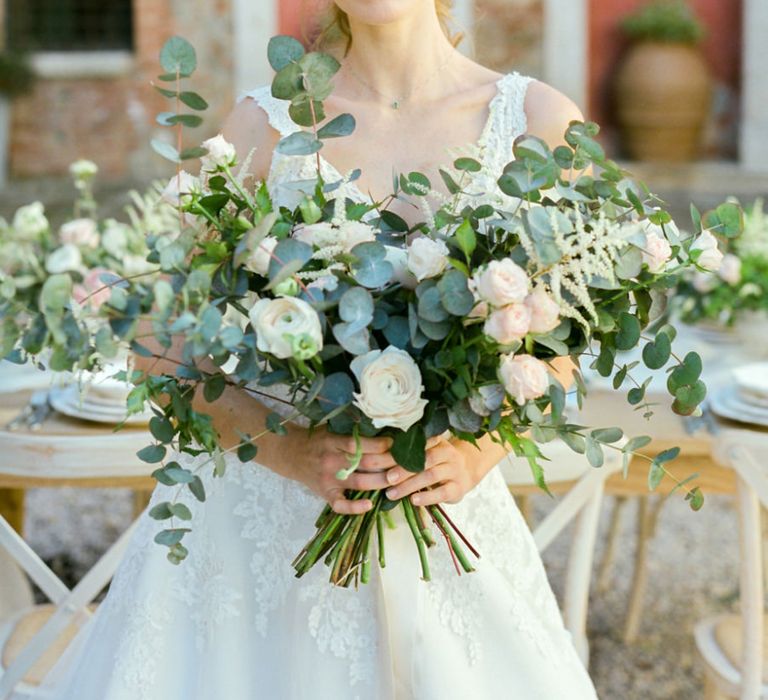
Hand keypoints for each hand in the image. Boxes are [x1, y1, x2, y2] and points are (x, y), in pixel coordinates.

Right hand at [293, 429, 443, 514]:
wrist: (290, 454)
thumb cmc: (317, 440)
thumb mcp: (331, 428)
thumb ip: (352, 429)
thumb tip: (383, 424)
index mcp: (332, 441)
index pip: (358, 444)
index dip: (380, 444)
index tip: (397, 443)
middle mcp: (331, 460)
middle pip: (364, 463)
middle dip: (388, 463)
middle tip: (408, 462)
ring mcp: (328, 479)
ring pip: (359, 482)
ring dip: (381, 482)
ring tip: (399, 480)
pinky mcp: (326, 493)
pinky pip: (340, 504)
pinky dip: (355, 506)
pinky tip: (370, 505)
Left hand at [383, 437, 478, 506]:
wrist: (466, 471)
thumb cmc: (436, 462)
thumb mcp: (425, 452)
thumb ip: (407, 452)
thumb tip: (374, 455)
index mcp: (435, 440)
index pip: (416, 444)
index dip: (398, 452)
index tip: (380, 459)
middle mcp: (447, 453)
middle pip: (424, 459)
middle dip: (403, 469)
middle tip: (386, 478)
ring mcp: (454, 470)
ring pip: (431, 475)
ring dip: (410, 485)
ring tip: (392, 494)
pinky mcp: (458, 488)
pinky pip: (443, 492)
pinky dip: (427, 497)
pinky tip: (414, 501)